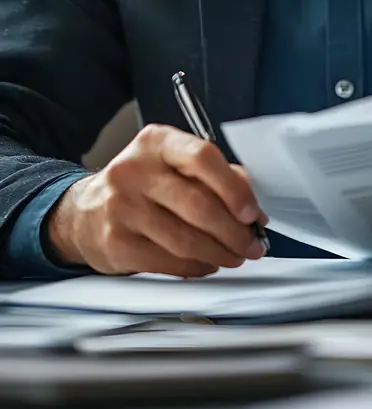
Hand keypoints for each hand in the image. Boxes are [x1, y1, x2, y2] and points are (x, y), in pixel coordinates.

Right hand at [46, 124, 268, 276]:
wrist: (83, 213)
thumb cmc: (141, 186)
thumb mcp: (171, 164)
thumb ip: (213, 175)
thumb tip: (252, 204)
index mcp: (156, 142)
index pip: (202, 156)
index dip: (234, 188)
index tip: (252, 212)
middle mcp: (135, 170)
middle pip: (198, 204)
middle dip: (235, 231)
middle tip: (252, 244)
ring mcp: (122, 208)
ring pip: (186, 239)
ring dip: (220, 253)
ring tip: (236, 256)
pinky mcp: (117, 243)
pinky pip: (169, 261)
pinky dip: (197, 267)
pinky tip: (208, 263)